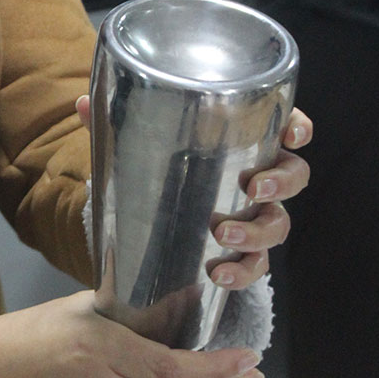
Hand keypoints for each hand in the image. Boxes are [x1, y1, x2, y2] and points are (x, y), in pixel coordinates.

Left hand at [75, 97, 312, 290]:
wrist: (149, 232)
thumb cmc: (156, 175)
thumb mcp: (135, 149)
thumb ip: (115, 127)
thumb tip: (81, 103)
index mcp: (241, 144)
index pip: (282, 127)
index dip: (297, 128)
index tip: (293, 135)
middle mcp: (255, 179)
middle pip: (293, 176)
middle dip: (281, 181)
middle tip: (254, 187)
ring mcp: (252, 219)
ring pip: (278, 223)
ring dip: (257, 230)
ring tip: (224, 235)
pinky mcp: (241, 254)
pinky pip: (255, 266)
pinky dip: (240, 272)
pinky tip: (218, 274)